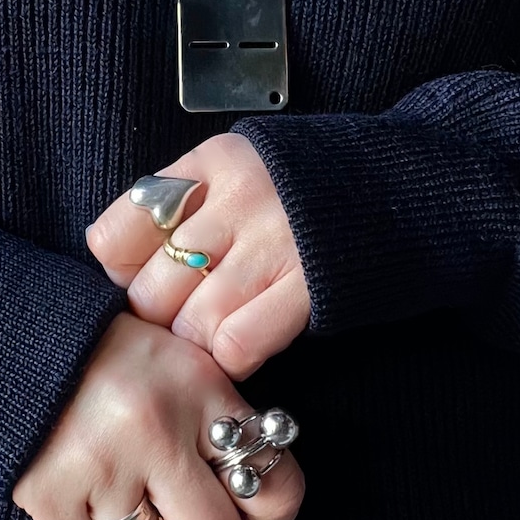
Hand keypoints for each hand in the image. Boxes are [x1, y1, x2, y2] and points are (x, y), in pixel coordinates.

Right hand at [11, 311, 304, 519]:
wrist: (14, 337)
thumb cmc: (114, 360)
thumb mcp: (184, 365)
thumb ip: (224, 423)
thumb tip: (263, 504)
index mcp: (201, 389)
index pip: (274, 485)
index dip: (268, 514)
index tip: (245, 511)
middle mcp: (157, 429)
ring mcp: (100, 465)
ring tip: (130, 502)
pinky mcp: (48, 494)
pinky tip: (88, 497)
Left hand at [86, 133, 310, 380]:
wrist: (403, 188)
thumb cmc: (302, 189)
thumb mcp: (236, 169)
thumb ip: (181, 204)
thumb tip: (118, 268)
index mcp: (210, 163)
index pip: (116, 233)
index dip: (122, 270)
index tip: (143, 274)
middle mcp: (237, 199)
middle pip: (152, 291)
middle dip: (161, 317)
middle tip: (184, 313)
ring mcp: (273, 243)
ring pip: (192, 325)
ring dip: (199, 341)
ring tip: (219, 326)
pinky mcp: (308, 286)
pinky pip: (238, 345)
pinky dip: (233, 356)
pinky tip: (247, 338)